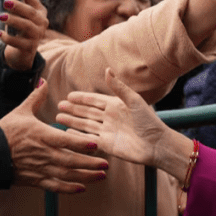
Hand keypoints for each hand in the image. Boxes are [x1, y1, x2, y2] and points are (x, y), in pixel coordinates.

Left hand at [0, 0, 48, 71]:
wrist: (23, 51)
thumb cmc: (22, 28)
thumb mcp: (23, 14)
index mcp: (40, 12)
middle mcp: (41, 23)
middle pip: (30, 13)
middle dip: (18, 6)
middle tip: (6, 1)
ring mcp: (36, 36)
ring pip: (26, 26)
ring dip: (13, 20)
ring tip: (1, 16)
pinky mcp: (29, 47)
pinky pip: (17, 42)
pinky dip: (7, 37)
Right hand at [0, 80, 109, 192]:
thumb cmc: (4, 132)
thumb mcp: (20, 111)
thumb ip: (36, 97)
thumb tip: (44, 80)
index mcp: (42, 136)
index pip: (66, 140)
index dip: (82, 143)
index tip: (96, 144)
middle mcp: (44, 154)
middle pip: (72, 161)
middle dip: (91, 163)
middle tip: (107, 164)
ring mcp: (40, 168)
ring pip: (67, 175)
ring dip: (86, 176)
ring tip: (101, 175)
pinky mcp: (35, 180)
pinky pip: (55, 186)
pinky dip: (69, 189)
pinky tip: (82, 188)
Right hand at [57, 69, 178, 168]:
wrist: (156, 145)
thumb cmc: (149, 121)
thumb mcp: (134, 101)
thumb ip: (119, 87)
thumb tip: (107, 69)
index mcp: (116, 105)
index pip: (94, 100)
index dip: (82, 98)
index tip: (68, 95)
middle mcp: (109, 118)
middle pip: (87, 112)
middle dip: (73, 109)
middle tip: (59, 106)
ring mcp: (107, 132)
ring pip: (85, 125)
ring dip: (72, 121)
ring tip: (58, 117)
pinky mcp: (106, 145)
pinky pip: (88, 139)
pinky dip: (77, 137)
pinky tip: (67, 134)